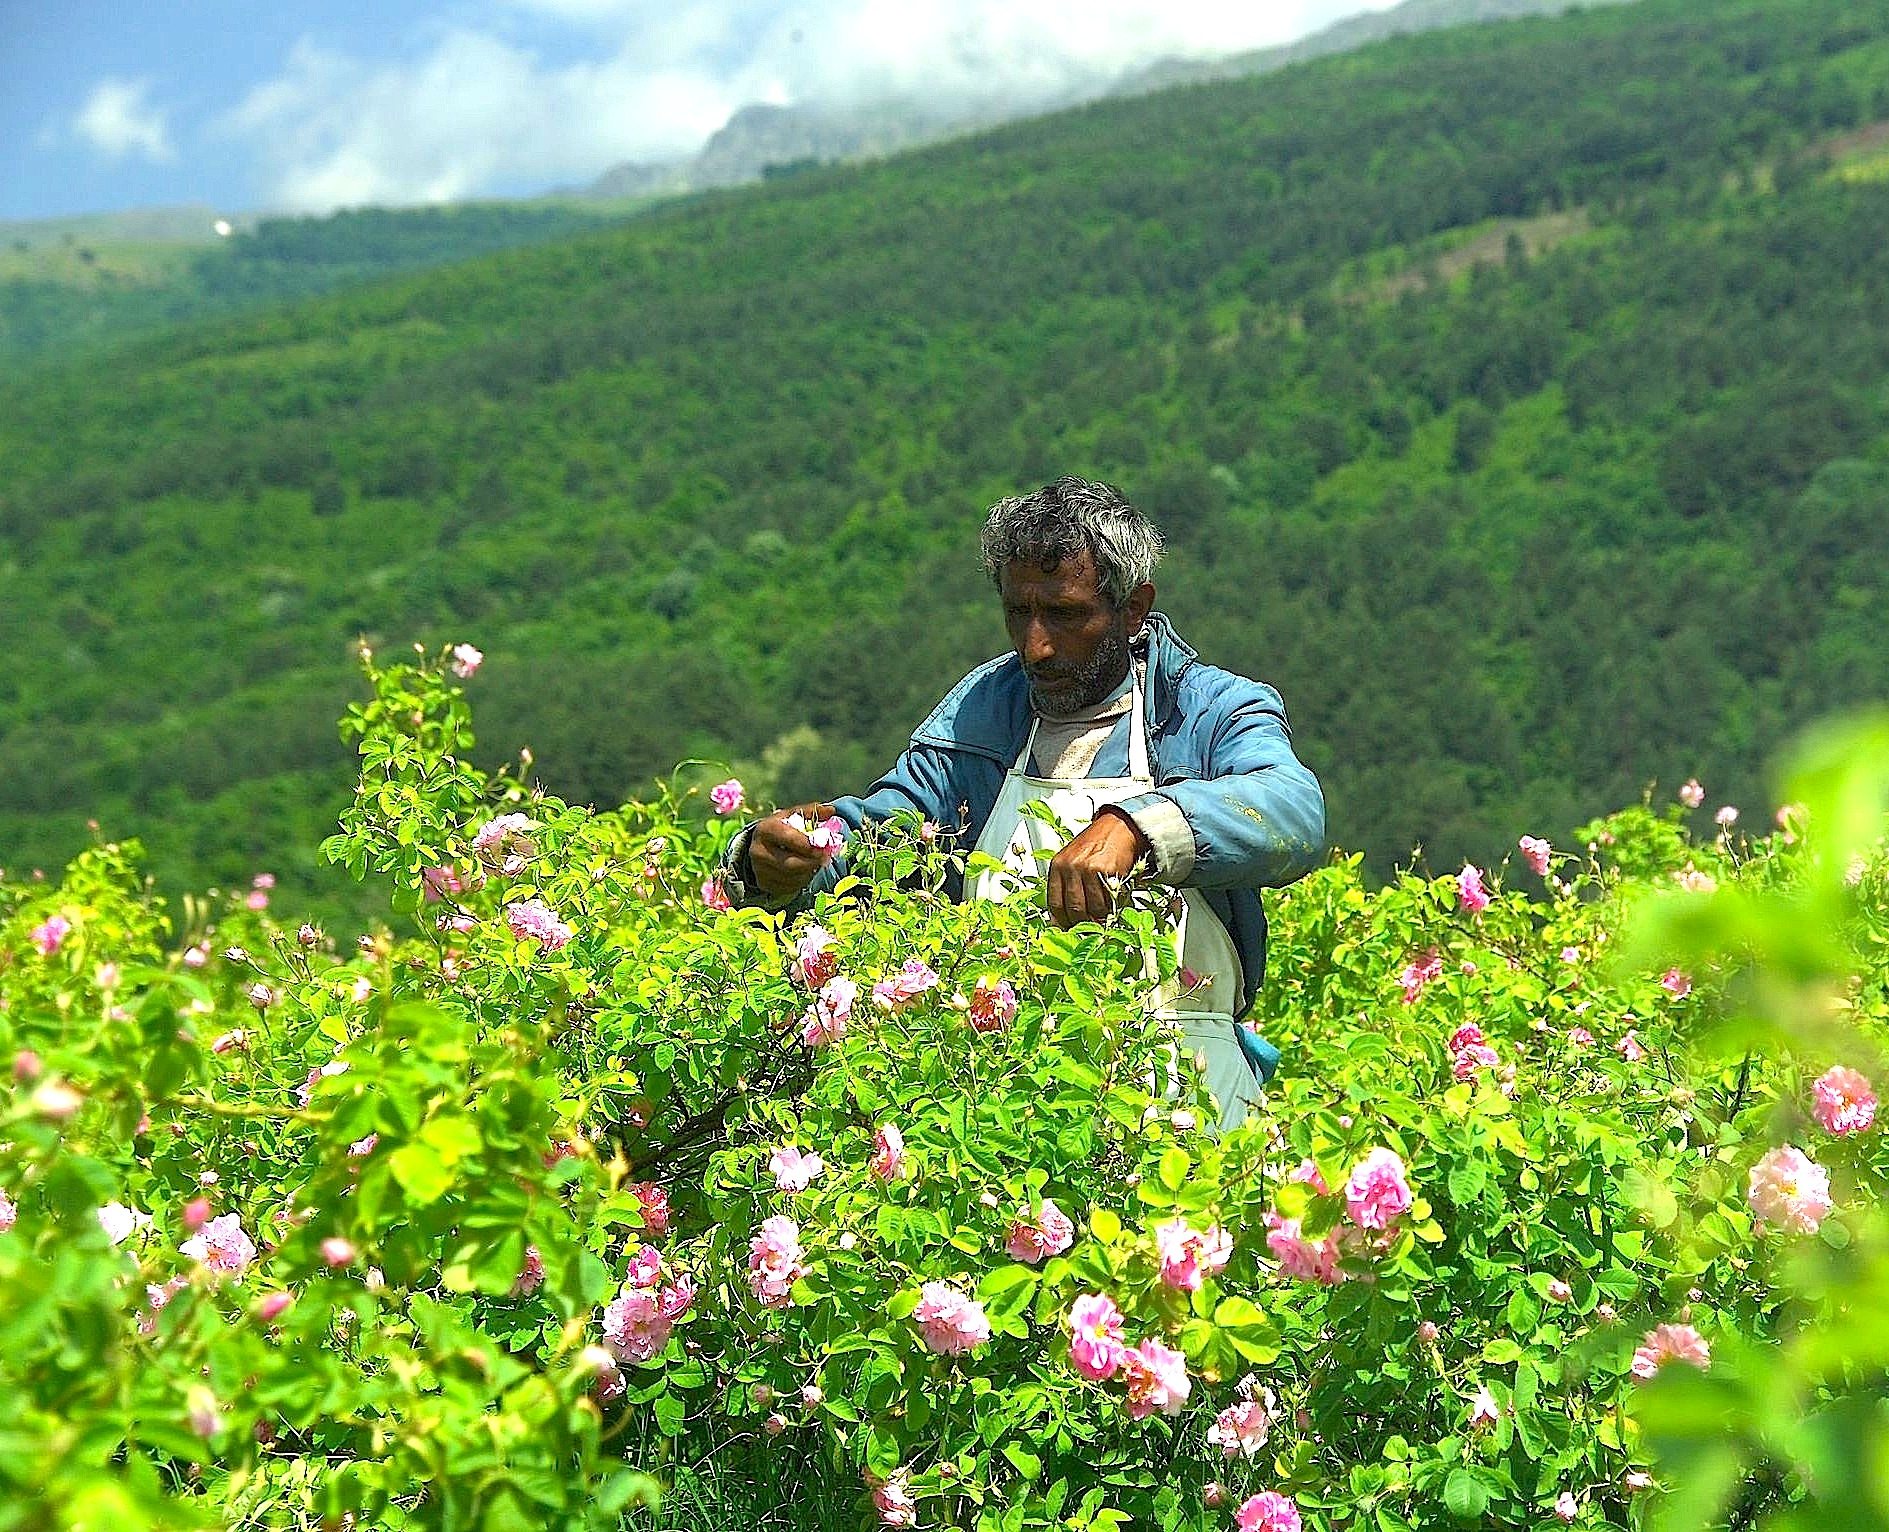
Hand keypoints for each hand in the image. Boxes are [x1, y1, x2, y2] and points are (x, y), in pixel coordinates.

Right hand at [749, 802, 838, 899]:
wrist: (762, 845)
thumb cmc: (783, 827)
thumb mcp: (794, 815)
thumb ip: (812, 812)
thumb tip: (831, 810)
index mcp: (765, 829)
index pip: (788, 838)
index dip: (807, 844)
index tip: (823, 846)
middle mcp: (757, 851)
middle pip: (791, 863)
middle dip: (812, 862)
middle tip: (825, 858)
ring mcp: (759, 870)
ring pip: (793, 878)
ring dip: (809, 872)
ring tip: (815, 863)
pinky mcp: (764, 884)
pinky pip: (789, 888)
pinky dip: (802, 881)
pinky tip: (805, 871)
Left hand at [1045, 808, 1149, 928]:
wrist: (1117, 827)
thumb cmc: (1094, 846)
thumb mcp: (1071, 861)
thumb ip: (1065, 886)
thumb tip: (1060, 921)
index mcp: (1057, 866)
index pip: (1055, 904)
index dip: (1061, 922)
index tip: (1067, 931)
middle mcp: (1070, 867)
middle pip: (1073, 909)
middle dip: (1081, 924)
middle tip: (1089, 930)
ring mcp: (1088, 869)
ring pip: (1093, 908)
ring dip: (1099, 918)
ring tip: (1103, 917)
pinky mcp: (1107, 871)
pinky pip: (1108, 900)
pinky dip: (1111, 907)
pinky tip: (1112, 904)